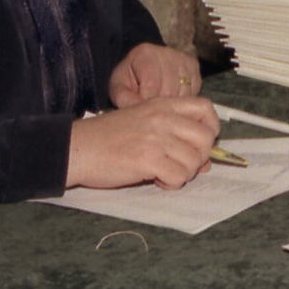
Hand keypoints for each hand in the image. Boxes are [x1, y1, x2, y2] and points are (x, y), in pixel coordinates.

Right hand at [66, 96, 219, 190]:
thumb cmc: (107, 138)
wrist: (77, 148)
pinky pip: (178, 177)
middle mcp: (162, 118)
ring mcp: (155, 138)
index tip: (199, 143)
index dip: (210, 128)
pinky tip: (156, 180)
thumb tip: (205, 162)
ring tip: (163, 173)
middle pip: (205, 138)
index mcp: (162, 105)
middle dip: (199, 157)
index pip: (205, 108)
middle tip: (180, 164)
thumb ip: (173, 135)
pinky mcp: (147, 159)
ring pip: (194, 161)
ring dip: (183, 174)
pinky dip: (171, 184)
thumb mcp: (142, 124)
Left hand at [109, 42, 204, 105]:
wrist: (143, 64)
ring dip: (172, 104)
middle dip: (159, 105)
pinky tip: (171, 97)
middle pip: (169, 91)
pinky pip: (193, 93)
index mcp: (146, 54)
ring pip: (183, 94)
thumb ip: (124, 98)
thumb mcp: (119, 87)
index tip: (140, 108)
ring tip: (160, 102)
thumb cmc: (131, 78)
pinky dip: (182, 100)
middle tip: (150, 108)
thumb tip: (138, 109)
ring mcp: (184, 59)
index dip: (146, 103)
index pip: (152, 87)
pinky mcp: (194, 67)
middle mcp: (168, 53)